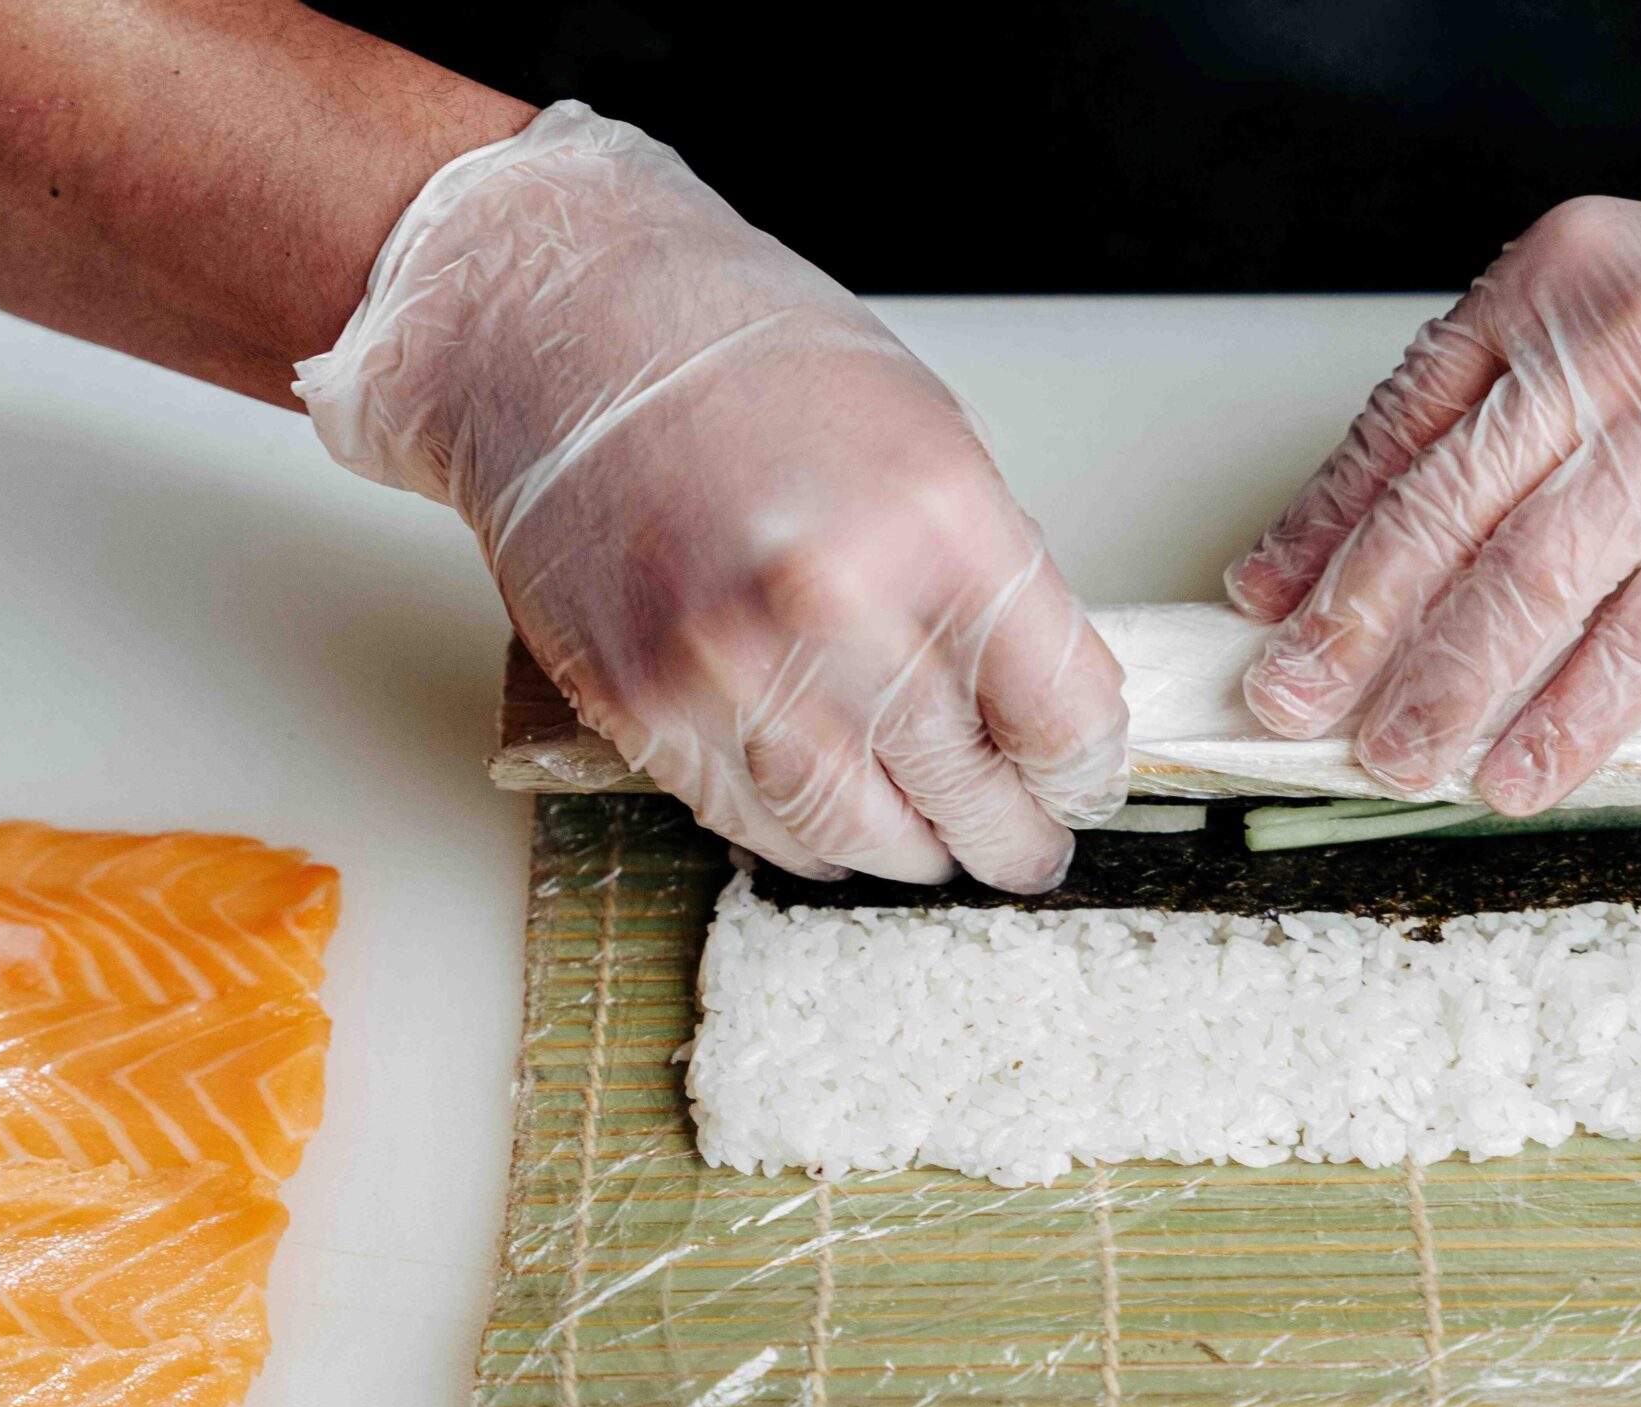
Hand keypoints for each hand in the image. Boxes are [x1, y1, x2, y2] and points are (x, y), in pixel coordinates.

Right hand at [296, 104, 1126, 889]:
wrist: (556, 321)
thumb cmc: (746, 356)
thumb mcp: (930, 437)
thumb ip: (987, 580)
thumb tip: (1034, 705)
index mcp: (940, 524)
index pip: (1059, 718)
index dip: (1083, 774)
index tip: (1080, 788)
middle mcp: (837, 604)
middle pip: (967, 793)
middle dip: (1011, 839)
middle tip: (1026, 852)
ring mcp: (730, 667)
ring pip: (859, 834)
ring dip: (912, 851)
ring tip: (934, 841)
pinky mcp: (642, 706)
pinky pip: (754, 820)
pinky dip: (808, 834)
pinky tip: (834, 811)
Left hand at [1227, 157, 1640, 812]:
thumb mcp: (1640, 323)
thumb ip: (1526, 412)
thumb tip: (1393, 538)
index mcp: (1556, 281)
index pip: (1402, 423)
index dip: (1321, 529)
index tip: (1264, 606)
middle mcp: (1609, 341)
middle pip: (1441, 509)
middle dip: (1349, 625)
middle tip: (1288, 704)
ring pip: (1524, 583)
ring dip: (1442, 689)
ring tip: (1391, 758)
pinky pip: (1639, 641)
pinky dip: (1568, 720)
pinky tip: (1518, 773)